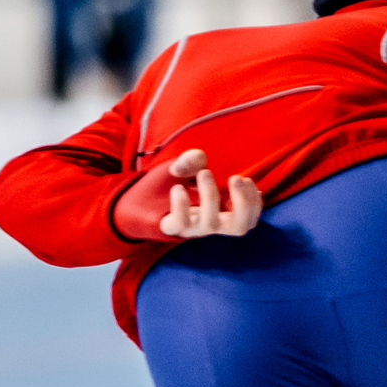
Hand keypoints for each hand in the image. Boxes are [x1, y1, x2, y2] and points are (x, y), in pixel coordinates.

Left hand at [114, 148, 260, 240]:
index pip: (249, 218)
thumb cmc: (163, 186)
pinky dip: (181, 205)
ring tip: (204, 173)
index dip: (255, 202)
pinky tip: (177, 188)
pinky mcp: (170, 228)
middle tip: (235, 178)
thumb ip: (191, 160)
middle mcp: (209, 223)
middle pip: (240, 227)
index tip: (245, 180)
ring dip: (211, 196)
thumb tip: (198, 157)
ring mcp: (190, 228)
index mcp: (219, 213)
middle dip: (244, 204)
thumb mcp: (180, 167)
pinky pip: (181, 224)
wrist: (131, 202)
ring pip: (212, 224)